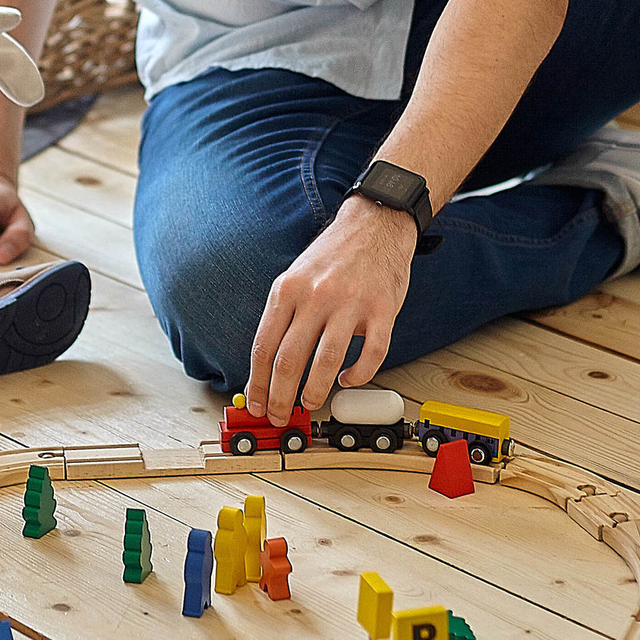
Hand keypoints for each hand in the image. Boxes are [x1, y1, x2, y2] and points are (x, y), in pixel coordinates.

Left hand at [246, 197, 416, 425]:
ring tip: (310, 403)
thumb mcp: (294, 277)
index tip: (256, 404)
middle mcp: (315, 296)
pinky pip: (372, 353)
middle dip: (280, 397)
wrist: (374, 224)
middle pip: (289, 360)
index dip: (257, 383)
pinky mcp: (382, 309)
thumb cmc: (333, 256)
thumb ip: (283, 316)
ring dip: (315, 391)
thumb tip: (267, 366)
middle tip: (279, 415)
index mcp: (287, 290)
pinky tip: (349, 380)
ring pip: (327, 361)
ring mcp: (350, 302)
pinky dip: (359, 375)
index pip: (264, 347)